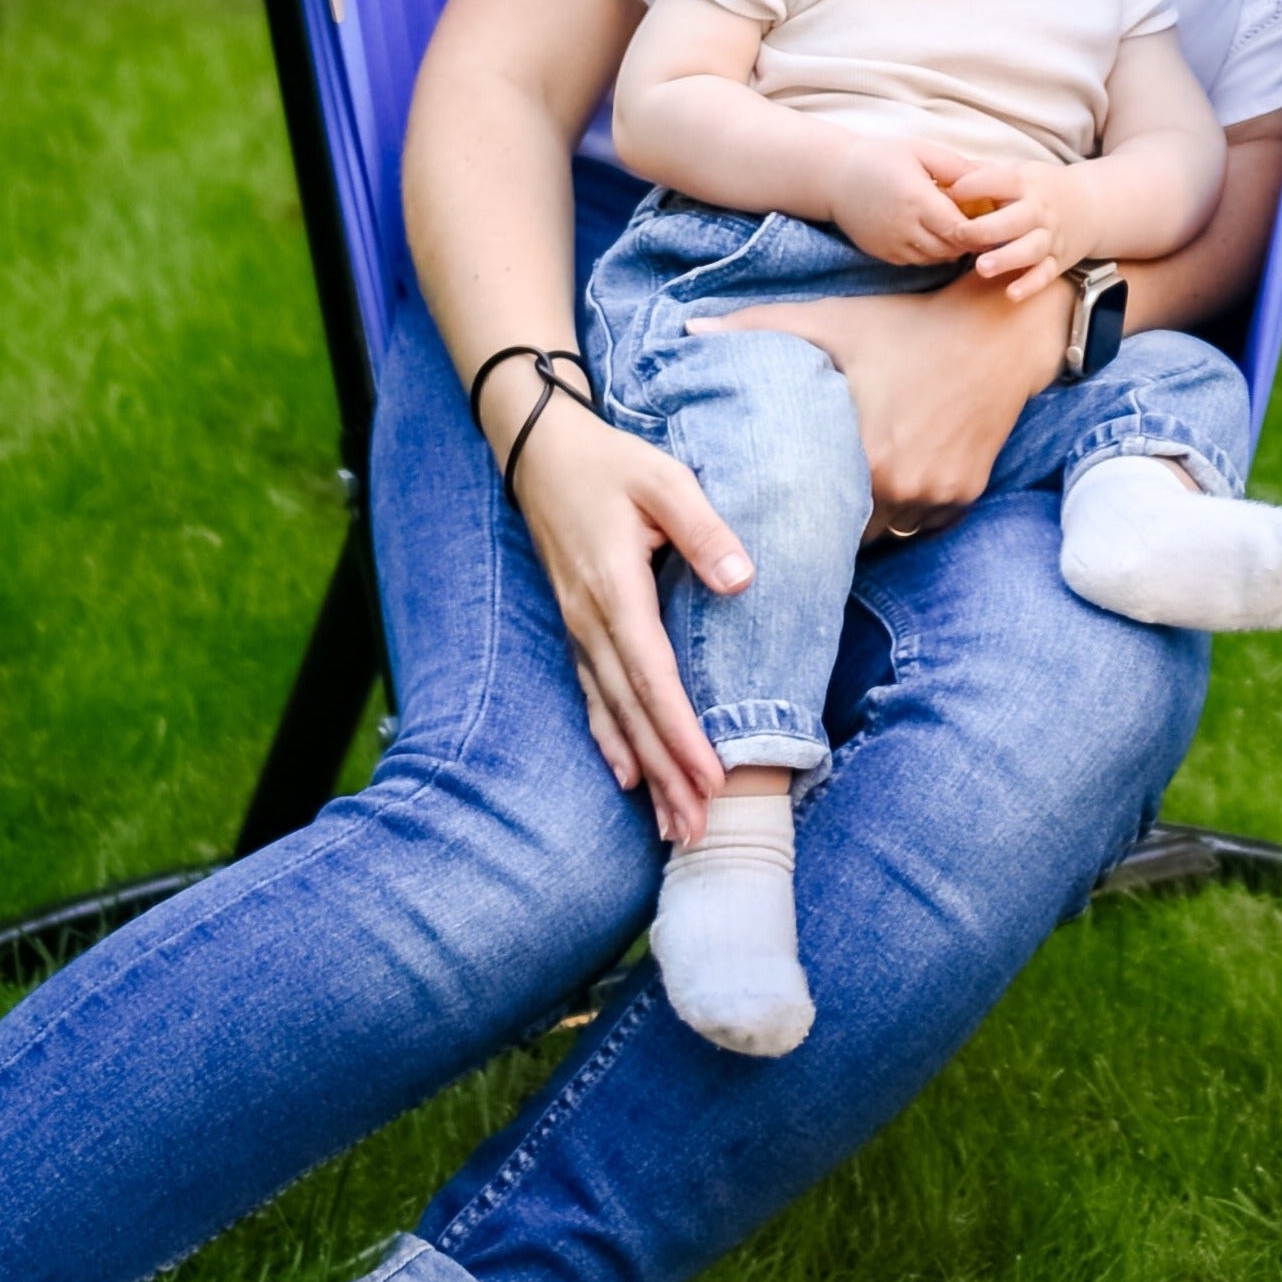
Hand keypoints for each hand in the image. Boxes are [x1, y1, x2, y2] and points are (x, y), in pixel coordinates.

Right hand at [484, 381, 746, 845]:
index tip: (713, 781)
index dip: (683, 734)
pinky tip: (625, 775)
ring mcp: (578, 627)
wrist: (539, 449)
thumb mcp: (663, 478)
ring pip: (613, 714)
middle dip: (666, 776)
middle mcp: (591, 621)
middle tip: (695, 833)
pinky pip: (593, 696)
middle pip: (633, 713)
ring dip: (644, 770)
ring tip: (669, 825)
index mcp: (616, 589)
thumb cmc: (610, 461)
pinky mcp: (576, 625)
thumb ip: (703, 529)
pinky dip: (610, 740)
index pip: (654, 678)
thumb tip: (742, 580)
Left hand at [725, 263, 1072, 535]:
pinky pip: (925, 521)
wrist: (994, 331)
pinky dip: (910, 507)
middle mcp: (904, 486)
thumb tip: (686, 330)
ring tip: (848, 496)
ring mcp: (938, 495)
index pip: (812, 511)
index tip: (773, 510)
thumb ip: (757, 327)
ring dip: (871, 516)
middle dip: (829, 519)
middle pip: (850, 529)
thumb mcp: (832, 319)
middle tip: (805, 509)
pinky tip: (898, 478)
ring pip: (889, 529)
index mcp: (864, 454)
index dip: (792, 512)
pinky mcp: (965, 495)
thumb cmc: (905, 323)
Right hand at [825, 133, 983, 268]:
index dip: (979, 230)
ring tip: (962, 231)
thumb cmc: (880, 158)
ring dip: (952, 248)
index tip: (994, 221)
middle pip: (950, 247)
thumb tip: (989, 178)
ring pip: (936, 258)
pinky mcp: (884, 254)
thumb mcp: (919, 151)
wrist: (834, 178)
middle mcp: (904, 226)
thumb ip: (955, 166)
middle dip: (970, 241)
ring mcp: (892, 244)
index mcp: (916, 198)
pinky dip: (932, 253)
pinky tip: (936, 235)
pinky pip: (917, 260)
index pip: (959, 228)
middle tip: (985, 229)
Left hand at [945, 151, 1096, 301]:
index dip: (976, 185)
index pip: (1001, 181)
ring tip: (981, 267)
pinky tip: (1011, 293)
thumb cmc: (1043, 188)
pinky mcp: (1058, 260)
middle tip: (960, 235)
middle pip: (1015, 219)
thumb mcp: (1020, 172)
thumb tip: (944, 174)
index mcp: (1027, 184)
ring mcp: (1051, 237)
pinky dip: (1030, 285)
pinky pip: (1045, 275)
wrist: (1092, 206)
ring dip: (1006, 259)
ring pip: (1030, 249)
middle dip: (987, 229)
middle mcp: (1040, 210)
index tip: (953, 191)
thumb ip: (985, 174)